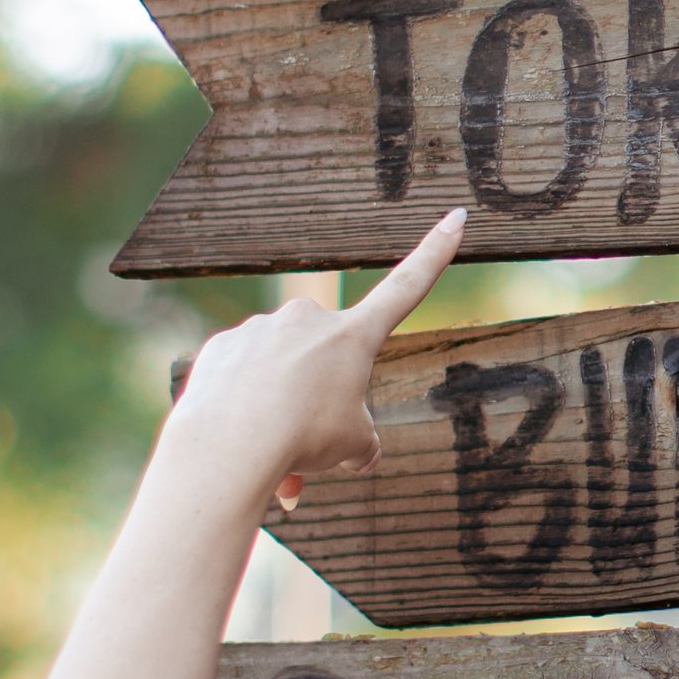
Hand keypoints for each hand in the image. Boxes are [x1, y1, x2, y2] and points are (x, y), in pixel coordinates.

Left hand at [163, 210, 465, 515]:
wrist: (230, 446)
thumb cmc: (302, 441)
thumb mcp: (352, 447)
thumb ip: (361, 440)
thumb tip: (358, 452)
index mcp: (353, 336)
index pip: (406, 287)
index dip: (435, 253)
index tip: (456, 216)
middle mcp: (308, 320)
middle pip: (325, 366)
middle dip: (319, 405)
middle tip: (310, 449)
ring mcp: (260, 329)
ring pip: (279, 379)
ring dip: (280, 416)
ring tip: (272, 462)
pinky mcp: (222, 348)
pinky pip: (242, 382)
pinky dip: (245, 412)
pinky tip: (237, 440)